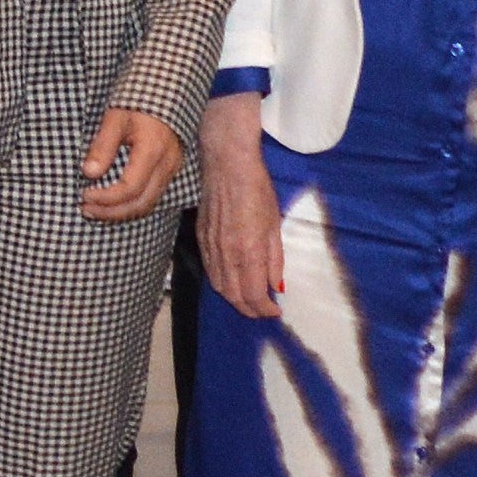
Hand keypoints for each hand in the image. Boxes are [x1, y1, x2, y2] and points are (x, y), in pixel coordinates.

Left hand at [79, 103, 181, 223]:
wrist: (166, 88)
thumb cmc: (137, 100)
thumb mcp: (115, 118)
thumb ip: (102, 146)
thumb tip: (88, 173)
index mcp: (153, 150)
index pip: (130, 188)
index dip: (106, 198)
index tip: (84, 195)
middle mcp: (167, 165)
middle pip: (141, 203)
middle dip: (111, 212)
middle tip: (86, 209)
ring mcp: (172, 169)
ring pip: (148, 203)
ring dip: (121, 212)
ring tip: (95, 210)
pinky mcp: (170, 169)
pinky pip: (152, 196)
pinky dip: (131, 204)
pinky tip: (113, 202)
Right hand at [193, 94, 283, 318]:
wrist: (227, 164)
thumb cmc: (258, 190)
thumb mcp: (274, 225)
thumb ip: (274, 259)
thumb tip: (275, 285)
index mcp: (248, 251)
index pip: (254, 294)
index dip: (265, 309)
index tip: (276, 311)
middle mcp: (226, 254)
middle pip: (234, 296)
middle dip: (250, 309)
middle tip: (264, 310)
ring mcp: (210, 247)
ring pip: (219, 286)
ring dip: (234, 299)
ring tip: (249, 301)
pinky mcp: (200, 238)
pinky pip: (209, 270)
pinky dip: (221, 283)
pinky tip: (231, 282)